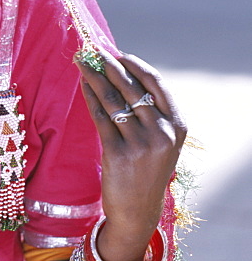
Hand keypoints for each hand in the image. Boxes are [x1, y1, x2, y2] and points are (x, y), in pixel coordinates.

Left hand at [78, 51, 186, 260]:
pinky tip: (82, 85)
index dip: (135, 64)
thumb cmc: (146, 171)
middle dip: (109, 64)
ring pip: (113, 99)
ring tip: (81, 62)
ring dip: (94, 76)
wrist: (137, 211)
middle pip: (132, 87)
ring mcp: (141, 144)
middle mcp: (163, 133)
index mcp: (178, 126)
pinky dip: (90, 97)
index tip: (117, 52)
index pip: (156, 83)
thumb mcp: (161, 141)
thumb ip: (151, 112)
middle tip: (92, 49)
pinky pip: (100, 116)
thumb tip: (122, 72)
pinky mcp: (118, 153)